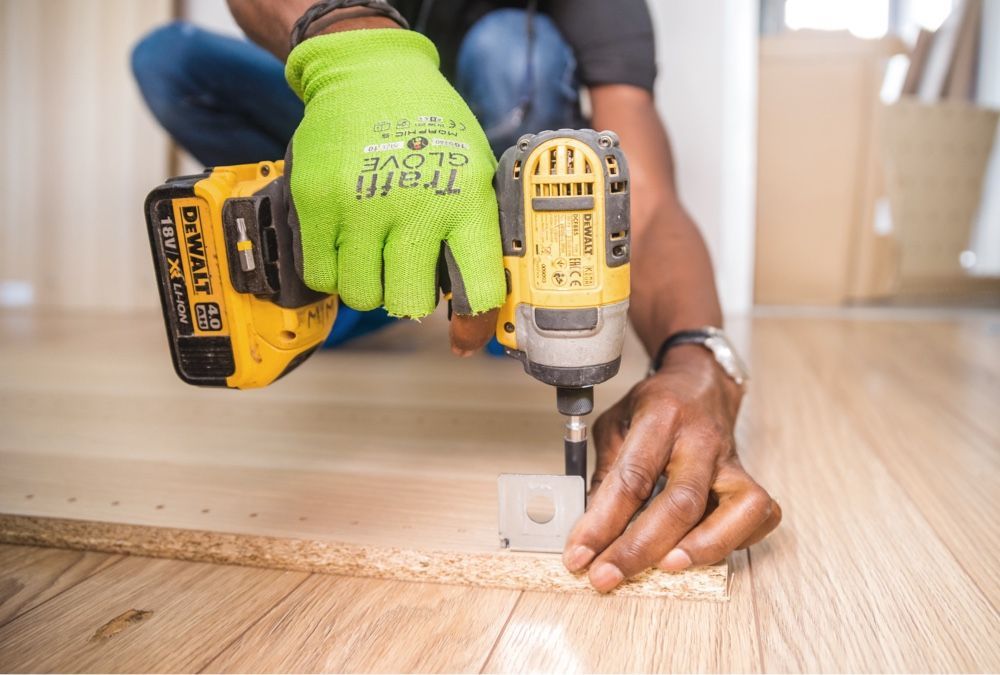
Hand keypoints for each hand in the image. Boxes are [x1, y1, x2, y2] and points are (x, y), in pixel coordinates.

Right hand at [284, 28, 505, 351]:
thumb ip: (476, 235)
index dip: (474, 323)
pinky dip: (333, 271)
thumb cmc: (430, 129)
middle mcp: (415, 205)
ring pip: (362, 296)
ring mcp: (360, 205)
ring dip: (369, 284)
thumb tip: (480, 311)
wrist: (370, 74)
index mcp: (466, 200)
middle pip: (409, 303)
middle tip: (406, 273)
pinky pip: (321, 275)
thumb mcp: (474, 172)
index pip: (477, 288)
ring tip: (374, 252)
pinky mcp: (316, 202)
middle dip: (409, 298)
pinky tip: (346, 244)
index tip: (465, 336)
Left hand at [562, 344, 781, 591]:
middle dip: (639, 548)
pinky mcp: (749, 478)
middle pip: (680, 502)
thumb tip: (590, 530)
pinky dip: (733, 541)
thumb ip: (606, 473)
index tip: (579, 555)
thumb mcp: (616, 424)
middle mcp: (701, 439)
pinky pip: (758, 516)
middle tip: (606, 576)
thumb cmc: (655, 406)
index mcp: (661, 418)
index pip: (631, 478)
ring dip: (700, 549)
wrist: (700, 383)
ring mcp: (731, 460)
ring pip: (735, 511)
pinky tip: (701, 551)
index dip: (602, 523)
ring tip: (663, 569)